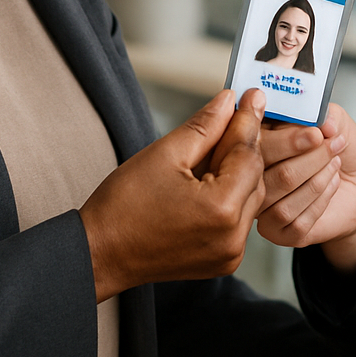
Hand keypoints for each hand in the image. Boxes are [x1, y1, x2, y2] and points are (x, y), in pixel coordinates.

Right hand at [82, 89, 266, 301]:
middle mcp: (233, 237)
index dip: (248, 122)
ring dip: (237, 171)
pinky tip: (208, 179)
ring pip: (249, 198)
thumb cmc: (123, 208)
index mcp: (221, 209)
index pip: (249, 154)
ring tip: (210, 150)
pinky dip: (230, 195)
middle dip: (242, 146)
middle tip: (229, 117)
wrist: (100, 253)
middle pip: (255, 177)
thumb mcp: (165, 154)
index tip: (251, 96)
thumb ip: (205, 126)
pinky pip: (238, 218)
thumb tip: (229, 102)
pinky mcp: (222, 260)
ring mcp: (229, 253)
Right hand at [255, 103, 355, 273]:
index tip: (315, 131)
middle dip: (304, 152)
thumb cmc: (335, 153)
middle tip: (329, 143)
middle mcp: (248, 175)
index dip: (284, 135)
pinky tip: (331, 183)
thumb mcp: (337, 124)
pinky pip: (294, 216)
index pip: (251, 137)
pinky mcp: (275, 232)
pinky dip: (321, 197)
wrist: (351, 188)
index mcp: (253, 142)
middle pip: (263, 163)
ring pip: (281, 187)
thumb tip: (323, 121)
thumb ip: (329, 115)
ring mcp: (259, 206)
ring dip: (316, 173)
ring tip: (334, 162)